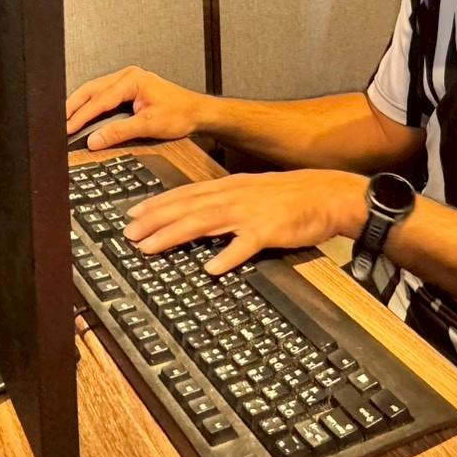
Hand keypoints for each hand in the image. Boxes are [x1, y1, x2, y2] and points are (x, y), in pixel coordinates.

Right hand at [64, 65, 208, 149]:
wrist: (198, 112)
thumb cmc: (181, 113)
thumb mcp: (148, 125)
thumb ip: (119, 132)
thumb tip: (95, 140)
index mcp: (131, 79)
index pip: (99, 100)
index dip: (81, 116)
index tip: (67, 129)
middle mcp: (128, 76)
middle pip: (91, 90)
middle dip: (73, 106)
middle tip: (58, 122)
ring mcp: (128, 80)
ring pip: (95, 90)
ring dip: (80, 104)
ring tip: (66, 119)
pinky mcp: (129, 88)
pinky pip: (103, 94)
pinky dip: (91, 104)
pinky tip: (84, 114)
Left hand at [122, 170, 368, 273]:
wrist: (328, 193)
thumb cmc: (292, 196)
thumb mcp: (254, 193)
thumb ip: (228, 203)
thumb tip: (203, 217)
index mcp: (229, 188)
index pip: (185, 194)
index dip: (157, 205)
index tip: (133, 215)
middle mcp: (233, 197)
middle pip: (187, 208)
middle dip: (154, 221)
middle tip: (129, 235)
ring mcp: (250, 213)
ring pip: (204, 223)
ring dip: (174, 235)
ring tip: (150, 247)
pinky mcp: (268, 231)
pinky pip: (244, 246)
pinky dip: (227, 256)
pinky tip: (211, 268)